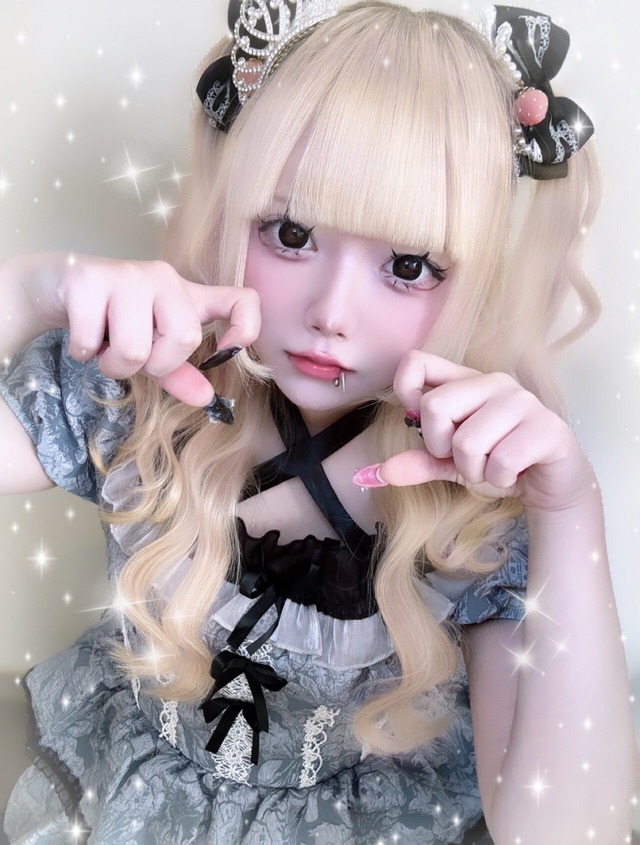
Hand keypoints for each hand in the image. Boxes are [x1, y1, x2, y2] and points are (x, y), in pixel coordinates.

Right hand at [25, 255, 260, 405]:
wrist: (58, 287)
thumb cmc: (113, 320)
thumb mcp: (151, 348)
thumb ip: (179, 373)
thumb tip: (206, 398)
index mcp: (188, 296)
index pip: (241, 299)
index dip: (245, 326)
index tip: (225, 352)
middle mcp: (164, 278)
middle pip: (183, 338)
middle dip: (153, 365)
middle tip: (133, 357)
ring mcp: (127, 274)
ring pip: (135, 348)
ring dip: (113, 365)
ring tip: (103, 348)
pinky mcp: (88, 280)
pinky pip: (91, 341)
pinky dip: (83, 353)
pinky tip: (83, 337)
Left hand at [354, 351, 596, 512]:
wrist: (553, 484)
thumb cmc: (500, 463)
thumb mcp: (453, 464)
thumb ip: (421, 463)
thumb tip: (380, 472)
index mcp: (466, 382)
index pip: (416, 362)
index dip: (406, 392)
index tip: (422, 423)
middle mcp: (493, 383)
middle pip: (434, 407)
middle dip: (443, 448)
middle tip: (466, 458)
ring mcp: (522, 401)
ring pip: (467, 442)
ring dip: (475, 471)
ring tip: (493, 468)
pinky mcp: (546, 427)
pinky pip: (500, 462)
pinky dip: (499, 479)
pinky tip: (513, 474)